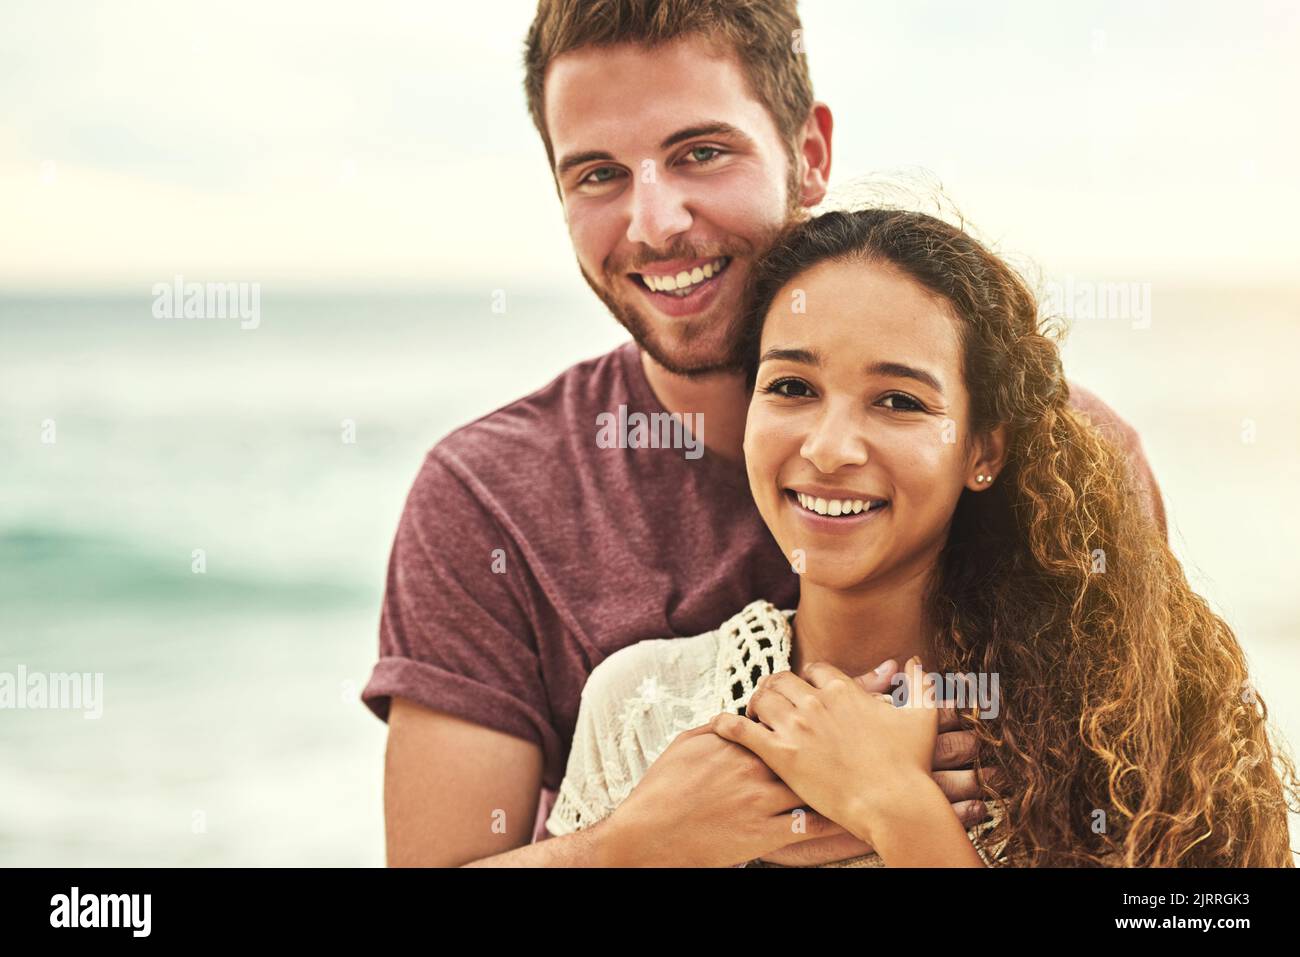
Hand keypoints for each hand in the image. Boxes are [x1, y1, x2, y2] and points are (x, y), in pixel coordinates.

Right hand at [602, 722, 848, 867]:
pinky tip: (857, 821)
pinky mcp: (761, 832)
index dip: (816, 711)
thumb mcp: (686, 745)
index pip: (783, 719)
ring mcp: (759, 798)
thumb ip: (717, 728)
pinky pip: (808, 826)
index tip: (840, 704)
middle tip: (871, 736)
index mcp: (737, 740)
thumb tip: (735, 716)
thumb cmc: (662, 788)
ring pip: (815, 785)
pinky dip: (835, 823)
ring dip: (846, 781)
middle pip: (808, 746)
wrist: (646, 832)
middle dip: (840, 740)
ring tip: (876, 778)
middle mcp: (753, 764)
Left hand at [711, 656, 943, 846]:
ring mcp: (797, 727)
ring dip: (755, 703)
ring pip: (761, 698)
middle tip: (772, 700)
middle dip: (776, 687)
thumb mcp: (921, 717)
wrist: (894, 803)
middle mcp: (816, 702)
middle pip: (781, 679)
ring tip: (753, 715)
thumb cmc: (910, 764)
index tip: (805, 688)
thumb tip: (915, 662)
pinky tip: (718, 725)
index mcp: (844, 691)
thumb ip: (920, 685)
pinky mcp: (781, 754)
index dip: (808, 678)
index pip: (814, 669)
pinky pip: (741, 730)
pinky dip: (727, 724)